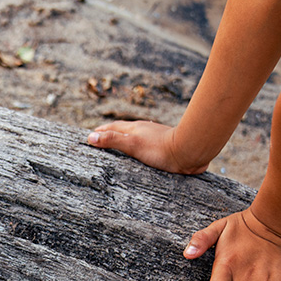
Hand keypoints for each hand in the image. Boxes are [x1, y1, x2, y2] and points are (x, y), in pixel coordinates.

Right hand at [87, 120, 208, 174]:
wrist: (189, 150)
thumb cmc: (160, 148)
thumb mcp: (132, 144)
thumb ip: (112, 140)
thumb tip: (91, 137)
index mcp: (134, 128)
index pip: (113, 128)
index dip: (101, 131)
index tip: (91, 134)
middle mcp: (144, 130)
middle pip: (124, 130)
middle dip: (112, 133)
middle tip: (102, 138)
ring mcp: (155, 137)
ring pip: (137, 136)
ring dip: (126, 139)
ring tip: (120, 146)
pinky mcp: (165, 146)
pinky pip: (147, 145)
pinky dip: (139, 147)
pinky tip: (143, 153)